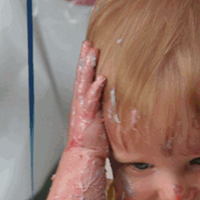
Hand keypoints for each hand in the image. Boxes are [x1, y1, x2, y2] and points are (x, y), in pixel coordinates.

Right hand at [66, 41, 108, 158]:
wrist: (85, 156)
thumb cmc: (94, 142)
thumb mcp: (101, 121)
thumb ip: (105, 109)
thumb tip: (118, 102)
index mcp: (84, 104)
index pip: (85, 80)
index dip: (87, 65)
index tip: (91, 51)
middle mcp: (81, 103)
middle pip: (82, 76)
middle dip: (85, 60)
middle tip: (88, 44)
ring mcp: (84, 109)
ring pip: (84, 83)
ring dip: (89, 67)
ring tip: (93, 52)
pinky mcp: (88, 117)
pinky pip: (92, 100)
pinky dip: (96, 88)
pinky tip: (102, 78)